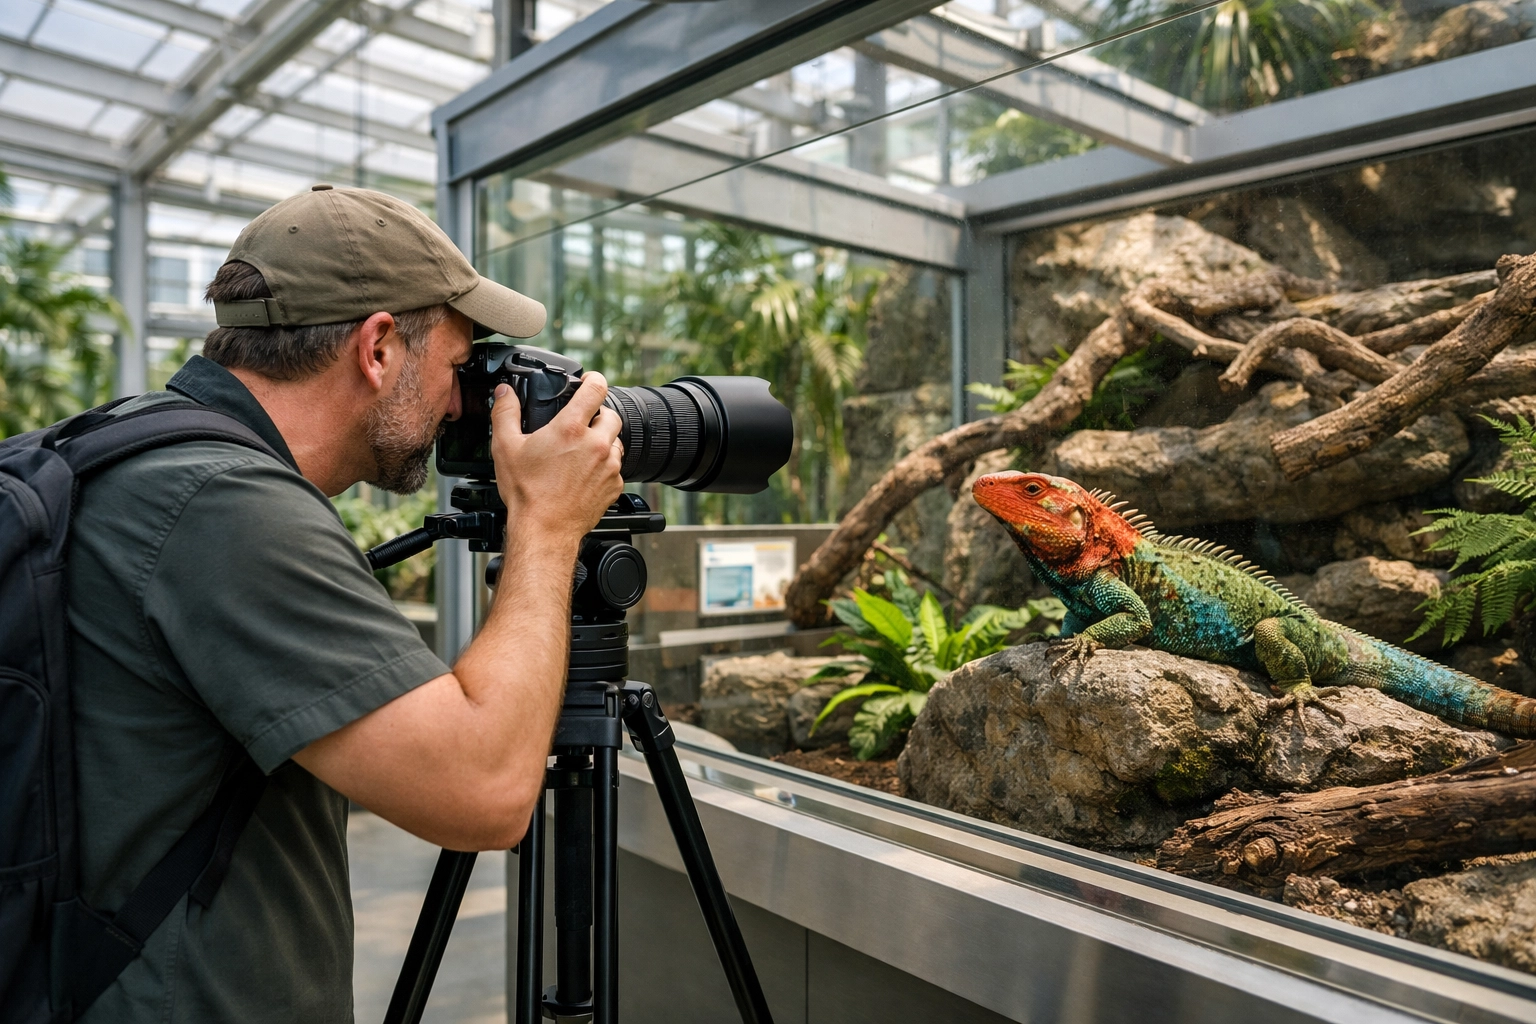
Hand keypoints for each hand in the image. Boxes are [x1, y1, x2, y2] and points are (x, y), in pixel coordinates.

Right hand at [489, 373, 624, 546]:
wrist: (545, 529)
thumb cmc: (527, 492)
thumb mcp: (506, 447)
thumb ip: (505, 413)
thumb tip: (505, 393)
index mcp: (571, 429)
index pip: (596, 388)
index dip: (594, 379)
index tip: (590, 381)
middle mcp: (595, 444)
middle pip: (611, 414)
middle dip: (598, 414)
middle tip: (581, 423)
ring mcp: (608, 466)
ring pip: (616, 442)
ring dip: (603, 440)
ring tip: (581, 451)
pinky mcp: (614, 486)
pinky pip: (616, 468)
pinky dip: (604, 466)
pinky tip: (585, 474)